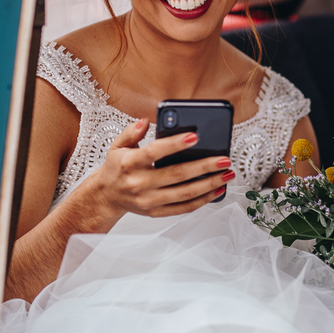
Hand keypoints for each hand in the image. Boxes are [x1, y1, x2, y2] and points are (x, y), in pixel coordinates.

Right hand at [77, 118, 233, 226]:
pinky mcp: (156, 212)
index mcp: (130, 164)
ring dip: (210, 184)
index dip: (175, 144)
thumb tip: (146, 120)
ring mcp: (149, 200)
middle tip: (224, 159)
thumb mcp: (118, 146)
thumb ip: (132, 132)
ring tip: (227, 174)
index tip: (195, 136)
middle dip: (204, 166)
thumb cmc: (116, 168)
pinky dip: (203, 200)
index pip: (154, 152)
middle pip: (177, 174)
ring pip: (185, 193)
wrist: (106, 196)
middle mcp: (139, 184)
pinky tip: (217, 190)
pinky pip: (183, 208)